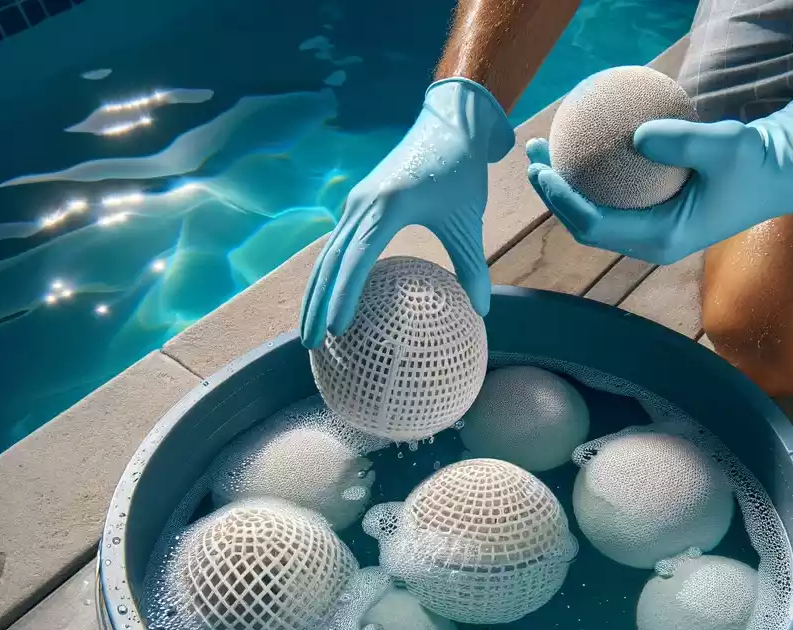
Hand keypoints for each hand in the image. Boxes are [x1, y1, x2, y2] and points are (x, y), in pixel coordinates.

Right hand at [301, 78, 513, 346]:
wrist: (451, 122)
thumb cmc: (461, 170)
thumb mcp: (469, 220)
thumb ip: (472, 266)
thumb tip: (482, 311)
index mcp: (387, 207)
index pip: (358, 260)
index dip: (345, 296)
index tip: (337, 329)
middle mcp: (362, 205)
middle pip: (331, 262)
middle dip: (317, 305)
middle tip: (311, 343)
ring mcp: (356, 204)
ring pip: (328, 256)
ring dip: (316, 293)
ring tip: (310, 331)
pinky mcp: (359, 205)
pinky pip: (337, 247)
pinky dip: (329, 276)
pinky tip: (327, 300)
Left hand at [526, 98, 792, 264]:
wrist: (780, 175)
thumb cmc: (757, 163)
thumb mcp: (727, 146)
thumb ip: (682, 143)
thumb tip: (636, 135)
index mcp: (662, 239)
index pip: (596, 226)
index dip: (563, 202)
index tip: (543, 171)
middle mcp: (650, 242)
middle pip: (586, 225)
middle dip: (554, 196)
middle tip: (532, 160)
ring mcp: (652, 231)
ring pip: (595, 216)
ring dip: (566, 189)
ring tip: (543, 154)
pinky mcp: (655, 216)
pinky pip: (613, 200)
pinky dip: (592, 179)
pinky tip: (581, 147)